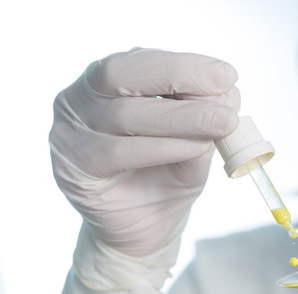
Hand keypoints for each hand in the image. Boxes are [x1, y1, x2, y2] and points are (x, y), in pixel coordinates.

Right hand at [50, 48, 239, 289]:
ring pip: (125, 114)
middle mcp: (81, 99)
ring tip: (222, 123)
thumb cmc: (167, 177)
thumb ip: (203, 118)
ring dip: (182, 118)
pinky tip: (197, 147)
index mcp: (109, 82)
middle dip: (180, 78)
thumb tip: (227, 92)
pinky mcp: (73, 168)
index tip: (227, 75)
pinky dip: (165, 147)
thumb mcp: (194, 142)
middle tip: (224, 91)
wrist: (145, 229)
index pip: (142, 61)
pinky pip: (119, 152)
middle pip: (122, 75)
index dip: (185, 65)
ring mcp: (70, 132)